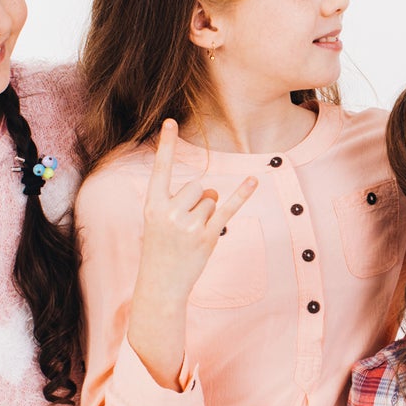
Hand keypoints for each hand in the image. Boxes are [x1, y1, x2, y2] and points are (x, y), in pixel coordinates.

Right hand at [138, 120, 257, 299]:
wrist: (160, 285)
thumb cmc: (161, 249)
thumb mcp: (160, 222)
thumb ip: (184, 201)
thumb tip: (213, 191)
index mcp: (151, 206)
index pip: (160, 169)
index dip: (165, 145)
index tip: (170, 120)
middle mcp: (169, 212)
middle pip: (198, 186)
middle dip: (198, 201)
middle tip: (185, 226)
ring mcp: (189, 225)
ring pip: (211, 199)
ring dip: (208, 214)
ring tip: (192, 235)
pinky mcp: (208, 236)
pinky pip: (228, 208)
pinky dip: (242, 194)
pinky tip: (254, 179)